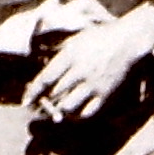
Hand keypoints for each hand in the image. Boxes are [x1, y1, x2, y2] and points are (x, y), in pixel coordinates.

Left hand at [24, 18, 153, 122]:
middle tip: (39, 108)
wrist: (127, 41)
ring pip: (69, 106)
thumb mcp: (74, 40)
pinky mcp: (105, 94)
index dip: (33, 92)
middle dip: (44, 103)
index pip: (45, 78)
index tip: (26, 101)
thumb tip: (39, 65)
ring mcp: (93, 84)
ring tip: (55, 111)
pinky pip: (87, 112)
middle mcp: (80, 71)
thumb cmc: (98, 38)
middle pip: (55, 94)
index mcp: (70, 56)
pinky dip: (77, 116)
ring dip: (59, 111)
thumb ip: (57, 52)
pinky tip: (73, 114)